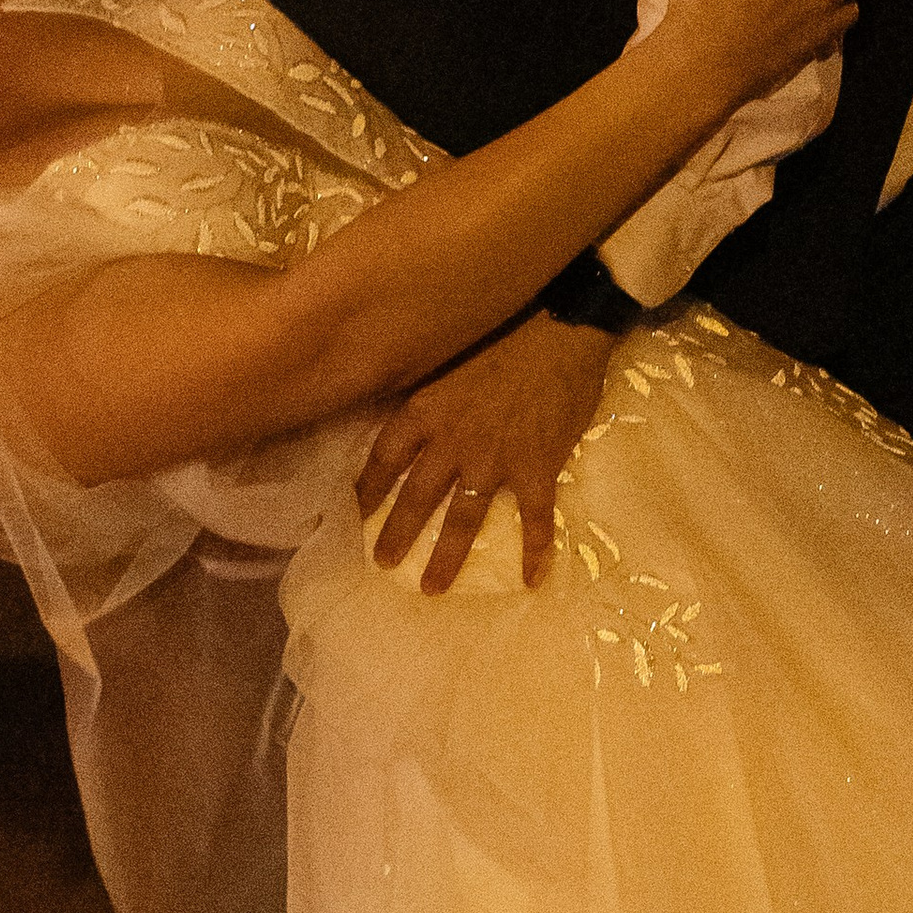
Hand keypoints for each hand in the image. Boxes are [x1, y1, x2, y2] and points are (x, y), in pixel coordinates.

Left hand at [354, 313, 616, 593]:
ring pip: (464, 518)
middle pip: (416, 497)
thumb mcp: (445, 353)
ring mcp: (494, 459)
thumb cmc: (502, 330)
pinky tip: (531, 578)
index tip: (352, 510)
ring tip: (432, 587)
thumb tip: (407, 410)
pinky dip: (534, 549)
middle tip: (382, 562)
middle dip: (396, 533)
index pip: (383, 457)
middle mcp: (452, 442)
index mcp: (425, 410)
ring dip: (446, 556)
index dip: (367, 488)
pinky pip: (535, 517)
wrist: (559, 325)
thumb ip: (425, 389)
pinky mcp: (537, 467)